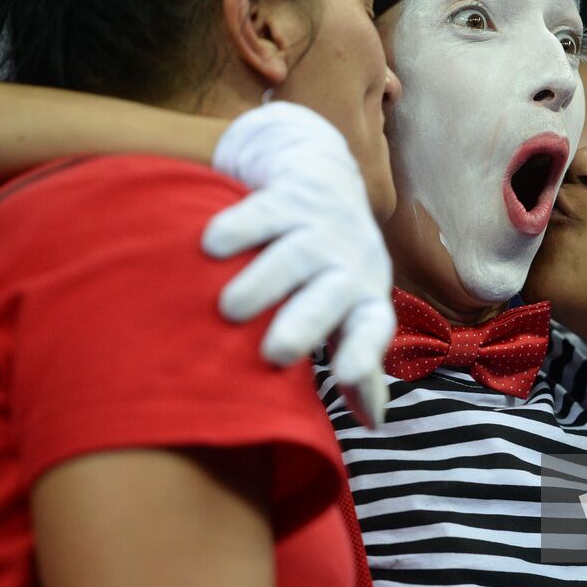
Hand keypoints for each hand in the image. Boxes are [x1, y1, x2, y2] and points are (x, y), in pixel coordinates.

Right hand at [202, 103, 393, 426]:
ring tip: (231, 308)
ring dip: (266, 280)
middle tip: (276, 353)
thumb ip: (355, 358)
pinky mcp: (291, 191)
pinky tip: (212, 246)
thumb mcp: (348, 308)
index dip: (364, 356)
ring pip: (298, 253)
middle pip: (332, 294)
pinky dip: (239, 227)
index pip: (373, 329)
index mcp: (364, 296)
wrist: (319, 166)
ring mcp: (321, 224)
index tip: (347, 379)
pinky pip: (266, 209)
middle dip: (307, 323)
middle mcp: (349, 261)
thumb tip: (374, 420)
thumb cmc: (327, 262)